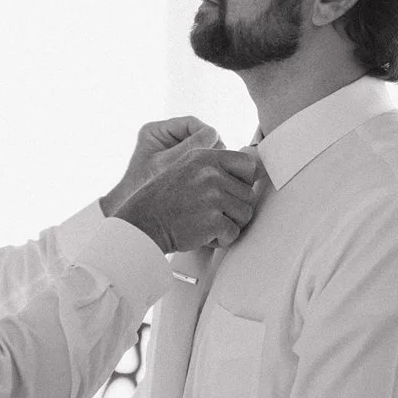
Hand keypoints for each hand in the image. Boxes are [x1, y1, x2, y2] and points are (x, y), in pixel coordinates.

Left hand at [100, 116, 223, 216]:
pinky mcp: (181, 166)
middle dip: (211, 150)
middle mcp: (165, 138)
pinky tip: (209, 184)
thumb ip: (189, 147)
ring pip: (205, 149)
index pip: (192, 124)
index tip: (214, 155)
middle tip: (217, 168)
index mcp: (156, 131)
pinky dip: (208, 171)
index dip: (208, 136)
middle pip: (201, 135)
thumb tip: (214, 133)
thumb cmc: (142, 192)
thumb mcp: (167, 166)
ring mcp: (174, 151)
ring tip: (212, 178)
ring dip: (212, 162)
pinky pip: (202, 163)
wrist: (133, 218)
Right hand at [114, 148, 260, 252]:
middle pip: (248, 194)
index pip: (248, 164)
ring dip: (228, 224)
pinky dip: (220, 240)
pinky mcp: (212, 220)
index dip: (244, 181)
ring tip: (205, 223)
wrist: (142, 223)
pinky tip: (202, 234)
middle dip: (234, 209)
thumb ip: (215, 168)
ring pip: (245, 214)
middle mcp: (210, 173)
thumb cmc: (163, 201)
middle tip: (211, 213)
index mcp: (204, 157)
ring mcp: (212, 196)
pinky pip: (233, 233)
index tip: (233, 192)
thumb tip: (254, 169)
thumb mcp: (187, 170)